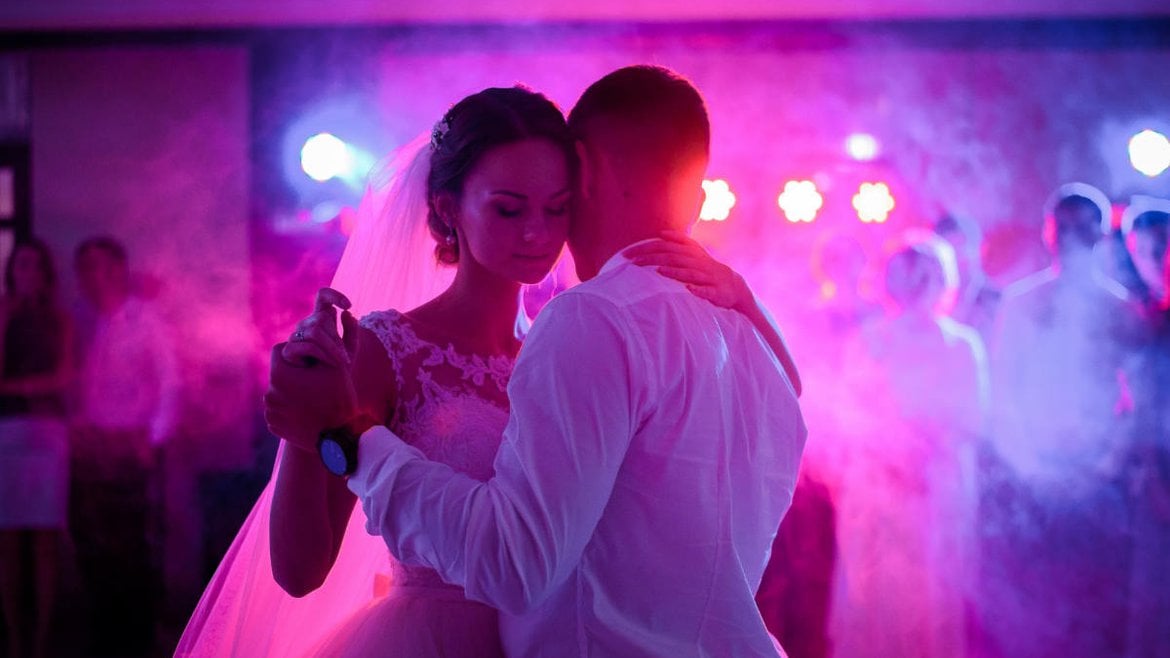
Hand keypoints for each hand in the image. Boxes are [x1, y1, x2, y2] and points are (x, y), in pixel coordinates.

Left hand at [264, 288, 361, 452]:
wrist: (338, 440)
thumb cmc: (340, 398)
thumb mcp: (340, 364)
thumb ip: (333, 338)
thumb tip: (340, 313)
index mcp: (280, 374)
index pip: (281, 350)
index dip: (297, 353)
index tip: (310, 362)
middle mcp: (269, 392)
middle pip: (280, 372)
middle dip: (294, 374)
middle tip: (314, 382)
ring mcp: (270, 411)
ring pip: (279, 392)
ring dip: (292, 392)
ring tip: (313, 399)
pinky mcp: (273, 425)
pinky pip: (279, 411)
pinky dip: (290, 410)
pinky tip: (307, 414)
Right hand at [282, 288, 357, 368]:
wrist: (328, 388)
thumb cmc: (339, 366)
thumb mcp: (351, 347)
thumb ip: (351, 330)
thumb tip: (346, 312)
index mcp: (322, 318)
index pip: (322, 296)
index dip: (334, 295)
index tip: (348, 306)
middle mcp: (307, 324)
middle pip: (322, 318)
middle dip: (337, 338)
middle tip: (345, 356)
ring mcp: (296, 336)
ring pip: (315, 331)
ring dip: (333, 348)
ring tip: (341, 362)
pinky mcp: (288, 350)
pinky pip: (308, 346)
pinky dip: (324, 355)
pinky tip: (330, 365)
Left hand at [624, 230, 751, 312]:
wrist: (733, 285)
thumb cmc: (707, 268)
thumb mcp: (695, 252)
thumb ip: (680, 241)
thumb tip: (663, 233)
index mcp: (691, 253)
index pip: (665, 247)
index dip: (647, 248)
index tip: (627, 254)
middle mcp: (698, 263)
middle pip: (673, 258)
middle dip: (653, 259)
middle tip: (634, 262)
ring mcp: (707, 277)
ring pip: (689, 273)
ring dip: (674, 272)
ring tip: (659, 271)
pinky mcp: (716, 291)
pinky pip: (706, 290)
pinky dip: (698, 290)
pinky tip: (688, 290)